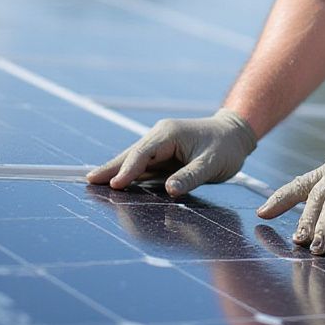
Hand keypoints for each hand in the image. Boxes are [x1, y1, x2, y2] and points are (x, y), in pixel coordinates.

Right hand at [86, 108, 255, 196]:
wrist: (235, 133)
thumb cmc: (226, 147)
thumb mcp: (212, 163)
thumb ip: (190, 176)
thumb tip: (169, 190)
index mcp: (169, 134)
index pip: (143, 153)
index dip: (128, 170)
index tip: (114, 184)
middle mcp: (160, 137)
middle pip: (131, 155)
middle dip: (112, 168)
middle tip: (90, 182)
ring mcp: (160, 146)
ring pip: (133, 159)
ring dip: (116, 170)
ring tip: (93, 182)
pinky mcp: (163, 155)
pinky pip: (142, 165)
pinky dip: (128, 173)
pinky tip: (114, 182)